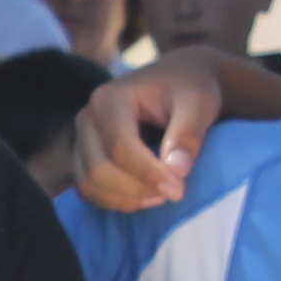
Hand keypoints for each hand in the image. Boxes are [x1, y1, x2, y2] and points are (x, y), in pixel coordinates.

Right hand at [67, 52, 234, 213]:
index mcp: (110, 98)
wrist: (176, 80)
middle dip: (137, 189)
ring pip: (89, 184)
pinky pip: (89, 190)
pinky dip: (115, 200)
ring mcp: (81, 139)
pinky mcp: (84, 157)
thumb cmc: (187, 89)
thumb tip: (177, 171)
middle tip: (174, 192)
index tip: (178, 190)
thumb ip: (188, 133)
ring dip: (126, 199)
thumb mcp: (198, 103)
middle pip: (99, 168)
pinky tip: (145, 197)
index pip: (120, 146)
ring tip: (161, 194)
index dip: (147, 173)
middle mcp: (87, 118)